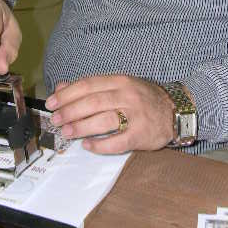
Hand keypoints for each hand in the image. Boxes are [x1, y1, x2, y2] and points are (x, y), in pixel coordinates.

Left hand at [45, 75, 174, 153]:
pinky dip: (100, 145)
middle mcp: (128, 95)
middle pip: (93, 101)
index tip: (52, 103)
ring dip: (81, 127)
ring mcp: (136, 115)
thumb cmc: (142, 98)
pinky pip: (118, 141)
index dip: (67, 94)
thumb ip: (91, 86)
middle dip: (71, 111)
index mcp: (120, 81)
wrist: (175, 110)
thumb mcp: (119, 85)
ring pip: (104, 120)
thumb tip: (61, 88)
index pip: (88, 84)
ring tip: (66, 132)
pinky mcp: (141, 134)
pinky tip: (88, 146)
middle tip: (56, 119)